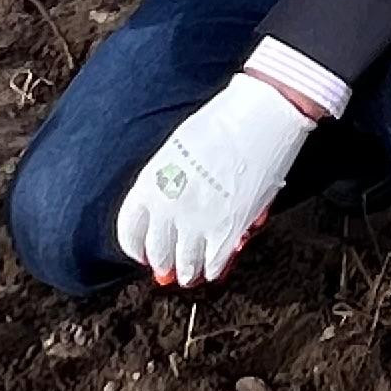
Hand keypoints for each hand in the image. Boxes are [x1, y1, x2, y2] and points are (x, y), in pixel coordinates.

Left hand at [115, 68, 322, 285]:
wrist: (261, 114)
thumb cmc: (223, 121)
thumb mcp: (178, 148)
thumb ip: (167, 180)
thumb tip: (168, 208)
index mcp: (151, 182)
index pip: (129, 230)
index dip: (136, 246)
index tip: (142, 252)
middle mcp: (168, 206)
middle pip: (157, 252)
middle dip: (163, 263)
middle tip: (166, 268)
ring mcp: (197, 221)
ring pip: (185, 264)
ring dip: (187, 272)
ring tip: (190, 275)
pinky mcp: (228, 230)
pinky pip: (215, 263)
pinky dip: (214, 269)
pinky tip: (214, 269)